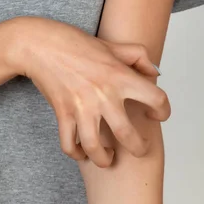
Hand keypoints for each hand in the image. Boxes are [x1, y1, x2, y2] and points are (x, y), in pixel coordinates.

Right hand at [8, 16, 170, 166]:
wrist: (40, 46)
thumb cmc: (75, 43)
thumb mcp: (112, 45)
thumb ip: (138, 56)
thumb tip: (155, 74)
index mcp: (120, 76)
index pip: (156, 98)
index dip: (163, 110)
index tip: (158, 115)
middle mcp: (103, 94)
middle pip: (127, 135)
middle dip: (139, 148)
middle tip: (140, 150)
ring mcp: (81, 107)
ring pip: (96, 147)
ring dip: (104, 159)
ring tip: (109, 158)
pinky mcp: (63, 113)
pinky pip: (69, 143)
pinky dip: (76, 153)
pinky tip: (82, 153)